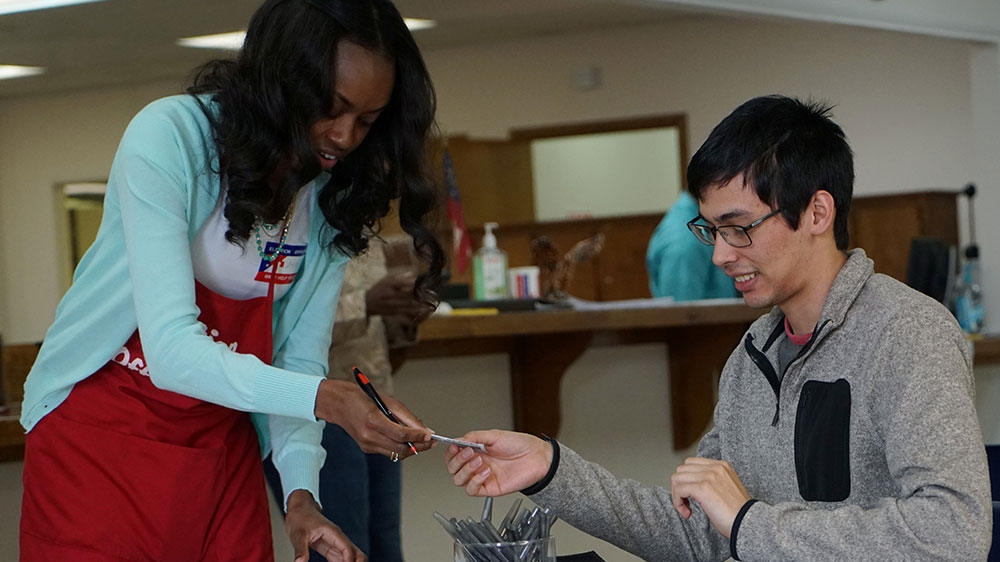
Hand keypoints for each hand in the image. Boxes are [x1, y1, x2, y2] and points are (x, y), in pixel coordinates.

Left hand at [284, 490, 365, 561]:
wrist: (300, 509)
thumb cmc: (301, 517)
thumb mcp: (298, 535)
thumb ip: (300, 550)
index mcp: (333, 533)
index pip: (348, 549)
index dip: (349, 561)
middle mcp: (338, 538)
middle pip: (357, 553)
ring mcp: (335, 543)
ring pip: (351, 556)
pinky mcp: (330, 548)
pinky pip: (341, 558)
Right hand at [314, 379, 432, 458]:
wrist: (340, 405)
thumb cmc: (363, 399)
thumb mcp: (389, 402)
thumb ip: (408, 418)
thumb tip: (424, 430)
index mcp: (374, 421)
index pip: (402, 435)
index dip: (418, 436)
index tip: (430, 435)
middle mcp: (369, 436)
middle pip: (400, 449)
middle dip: (419, 447)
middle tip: (431, 442)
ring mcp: (367, 444)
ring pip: (396, 454)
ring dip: (411, 450)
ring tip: (422, 442)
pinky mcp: (366, 448)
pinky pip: (388, 452)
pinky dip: (399, 448)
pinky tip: (407, 442)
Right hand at [365, 271, 432, 320]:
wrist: (366, 303)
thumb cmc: (379, 288)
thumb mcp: (386, 279)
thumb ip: (400, 277)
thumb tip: (414, 274)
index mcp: (389, 284)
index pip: (404, 282)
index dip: (416, 282)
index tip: (425, 281)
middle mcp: (391, 294)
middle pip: (409, 294)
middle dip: (421, 293)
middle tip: (432, 292)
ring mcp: (392, 304)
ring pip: (410, 304)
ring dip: (421, 303)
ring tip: (431, 301)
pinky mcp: (393, 312)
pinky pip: (407, 312)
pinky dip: (416, 311)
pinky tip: (424, 309)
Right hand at [444, 430, 552, 496]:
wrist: (538, 458)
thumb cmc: (521, 446)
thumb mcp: (495, 435)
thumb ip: (475, 436)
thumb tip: (458, 440)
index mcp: (476, 451)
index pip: (454, 455)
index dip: (451, 452)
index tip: (455, 447)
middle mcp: (477, 464)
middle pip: (452, 469)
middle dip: (458, 460)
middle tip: (470, 453)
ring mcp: (482, 477)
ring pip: (459, 480)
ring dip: (466, 470)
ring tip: (480, 461)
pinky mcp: (489, 488)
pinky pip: (472, 490)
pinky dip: (475, 481)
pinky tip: (486, 472)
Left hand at [670, 457, 750, 537]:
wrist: (748, 523)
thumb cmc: (738, 513)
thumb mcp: (726, 489)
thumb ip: (712, 482)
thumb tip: (692, 486)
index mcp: (721, 466)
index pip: (691, 463)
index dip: (686, 480)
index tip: (690, 496)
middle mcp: (715, 467)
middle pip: (681, 469)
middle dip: (679, 487)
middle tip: (687, 503)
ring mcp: (708, 476)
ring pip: (677, 478)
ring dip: (677, 496)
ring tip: (687, 509)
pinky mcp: (702, 487)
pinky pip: (678, 489)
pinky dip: (678, 503)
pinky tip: (688, 513)